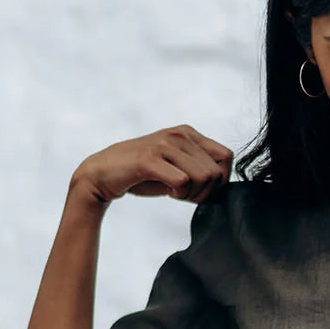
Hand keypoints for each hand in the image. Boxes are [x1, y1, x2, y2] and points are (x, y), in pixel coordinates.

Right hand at [72, 125, 232, 206]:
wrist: (103, 174)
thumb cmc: (143, 174)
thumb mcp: (176, 167)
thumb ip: (199, 168)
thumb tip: (223, 183)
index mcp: (188, 133)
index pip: (227, 157)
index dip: (219, 181)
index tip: (200, 188)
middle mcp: (179, 134)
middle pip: (217, 172)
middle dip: (205, 192)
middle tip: (186, 195)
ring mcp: (164, 145)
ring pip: (203, 177)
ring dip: (193, 195)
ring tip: (176, 193)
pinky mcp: (149, 159)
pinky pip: (182, 182)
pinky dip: (179, 194)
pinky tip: (167, 192)